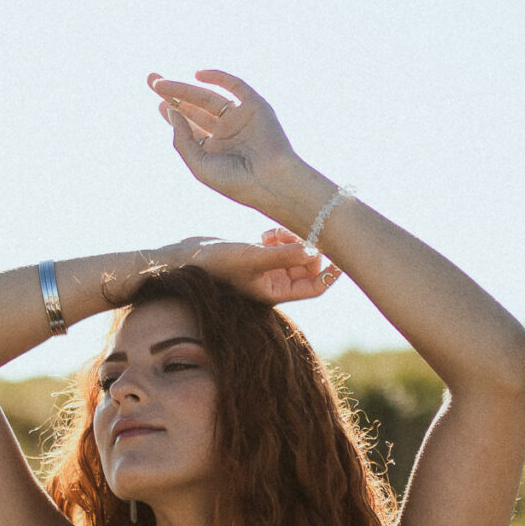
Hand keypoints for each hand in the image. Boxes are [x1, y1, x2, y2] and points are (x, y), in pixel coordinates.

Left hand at [146, 70, 318, 223]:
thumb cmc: (235, 180)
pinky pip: (235, 86)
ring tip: (160, 84)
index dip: (173, 112)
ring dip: (185, 88)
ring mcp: (240, 118)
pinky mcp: (255, 107)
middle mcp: (226, 132)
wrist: (270, 181)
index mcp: (214, 149)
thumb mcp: (198, 164)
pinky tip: (198, 75)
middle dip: (174, 94)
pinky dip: (218, 77)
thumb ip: (182, 138)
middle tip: (152, 81)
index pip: (189, 126)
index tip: (159, 104)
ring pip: (208, 97)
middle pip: (195, 108)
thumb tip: (170, 110)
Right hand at [147, 230, 339, 306]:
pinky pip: (280, 245)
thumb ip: (282, 256)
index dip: (330, 274)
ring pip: (295, 253)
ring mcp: (265, 269)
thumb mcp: (251, 258)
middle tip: (294, 235)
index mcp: (276, 293)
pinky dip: (278, 236)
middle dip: (306, 249)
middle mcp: (273, 283)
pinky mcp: (256, 255)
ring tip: (273, 233)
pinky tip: (265, 232)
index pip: (314, 287)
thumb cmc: (214, 264)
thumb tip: (315, 253)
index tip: (341, 256)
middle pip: (307, 267)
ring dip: (291, 240)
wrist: (183, 259)